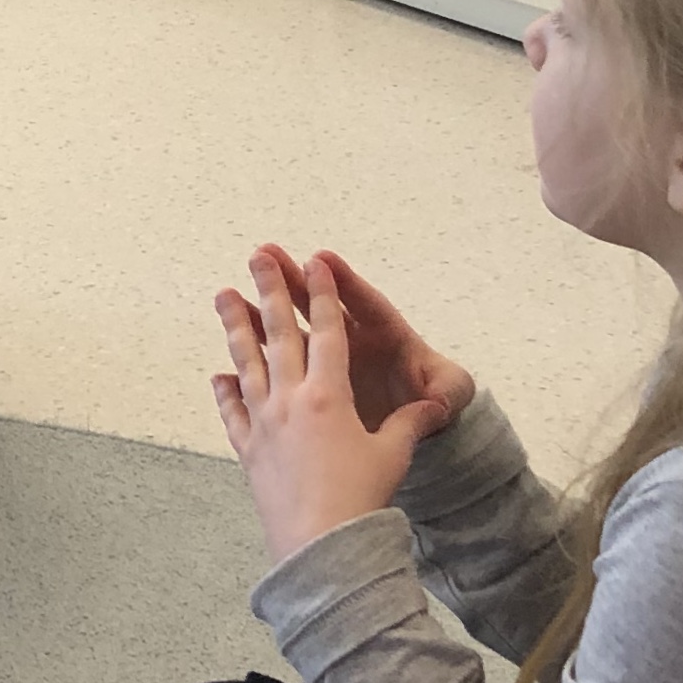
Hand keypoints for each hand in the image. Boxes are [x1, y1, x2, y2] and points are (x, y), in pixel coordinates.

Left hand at [211, 249, 454, 561]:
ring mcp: (264, 423)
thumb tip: (435, 406)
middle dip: (271, 290)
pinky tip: (219, 376)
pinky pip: (233, 413)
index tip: (317, 262)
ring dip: (235, 326)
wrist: (320, 546)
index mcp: (329, 395)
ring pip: (246, 363)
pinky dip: (226, 393)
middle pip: (280, 334)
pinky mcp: (248, 450)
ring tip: (223, 294)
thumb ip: (408, 424)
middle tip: (258, 255)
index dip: (325, 294)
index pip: (329, 332)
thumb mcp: (392, 455)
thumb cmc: (361, 499)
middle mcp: (291, 401)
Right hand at [251, 245, 474, 438]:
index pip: (364, 303)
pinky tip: (228, 358)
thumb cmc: (435, 402)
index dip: (344, 283)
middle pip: (318, 306)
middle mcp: (353, 342)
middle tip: (263, 254)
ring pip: (291, 334)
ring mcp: (329, 363)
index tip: (321, 259)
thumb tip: (443, 399)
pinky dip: (257, 363)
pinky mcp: (313, 384)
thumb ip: (450, 390)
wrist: (418, 428)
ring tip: (229, 295)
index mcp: (387, 336)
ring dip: (262, 314)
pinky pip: (281, 369)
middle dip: (291, 280)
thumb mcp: (453, 393)